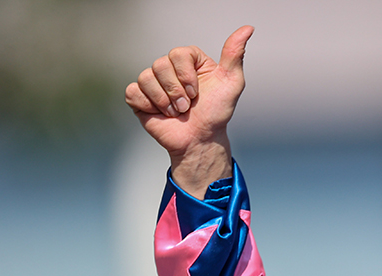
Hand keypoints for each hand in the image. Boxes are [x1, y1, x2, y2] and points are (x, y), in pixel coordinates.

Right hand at [126, 26, 253, 196]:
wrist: (201, 139)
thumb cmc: (216, 112)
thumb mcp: (232, 82)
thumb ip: (235, 54)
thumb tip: (247, 29)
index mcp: (189, 61)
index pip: (178, 53)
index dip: (186, 75)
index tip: (197, 92)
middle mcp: (169, 68)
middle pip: (160, 64)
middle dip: (176, 91)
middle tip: (187, 106)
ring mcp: (153, 82)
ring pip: (146, 78)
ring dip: (164, 101)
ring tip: (177, 112)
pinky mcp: (139, 97)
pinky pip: (133, 92)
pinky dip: (148, 105)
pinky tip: (160, 113)